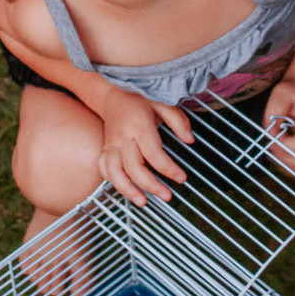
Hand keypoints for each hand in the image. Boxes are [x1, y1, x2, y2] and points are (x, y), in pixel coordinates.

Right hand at [96, 87, 193, 205]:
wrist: (112, 93)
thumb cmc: (139, 98)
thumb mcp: (162, 102)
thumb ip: (178, 121)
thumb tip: (189, 140)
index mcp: (138, 125)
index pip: (153, 153)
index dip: (168, 169)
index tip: (182, 178)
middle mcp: (122, 137)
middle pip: (133, 167)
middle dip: (151, 185)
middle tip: (167, 196)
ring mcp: (111, 144)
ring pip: (113, 171)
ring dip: (127, 189)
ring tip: (142, 202)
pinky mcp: (105, 149)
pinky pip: (104, 169)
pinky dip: (113, 182)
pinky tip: (128, 190)